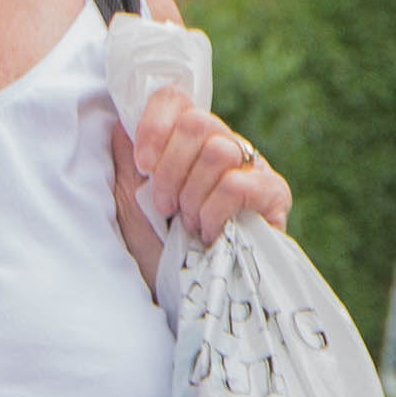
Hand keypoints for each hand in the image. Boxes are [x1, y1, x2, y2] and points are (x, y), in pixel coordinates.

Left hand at [127, 83, 291, 244]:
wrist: (187, 296)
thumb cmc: (157, 249)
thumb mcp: (129, 203)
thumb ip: (126, 160)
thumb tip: (122, 120)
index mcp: (187, 142)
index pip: (175, 100)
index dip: (155, 124)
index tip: (142, 165)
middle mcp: (223, 145)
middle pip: (197, 123)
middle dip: (171, 170)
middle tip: (165, 206)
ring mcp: (252, 166)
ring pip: (219, 151)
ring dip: (193, 195)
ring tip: (188, 224)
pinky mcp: (273, 193)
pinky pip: (238, 184)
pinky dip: (214, 211)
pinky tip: (209, 233)